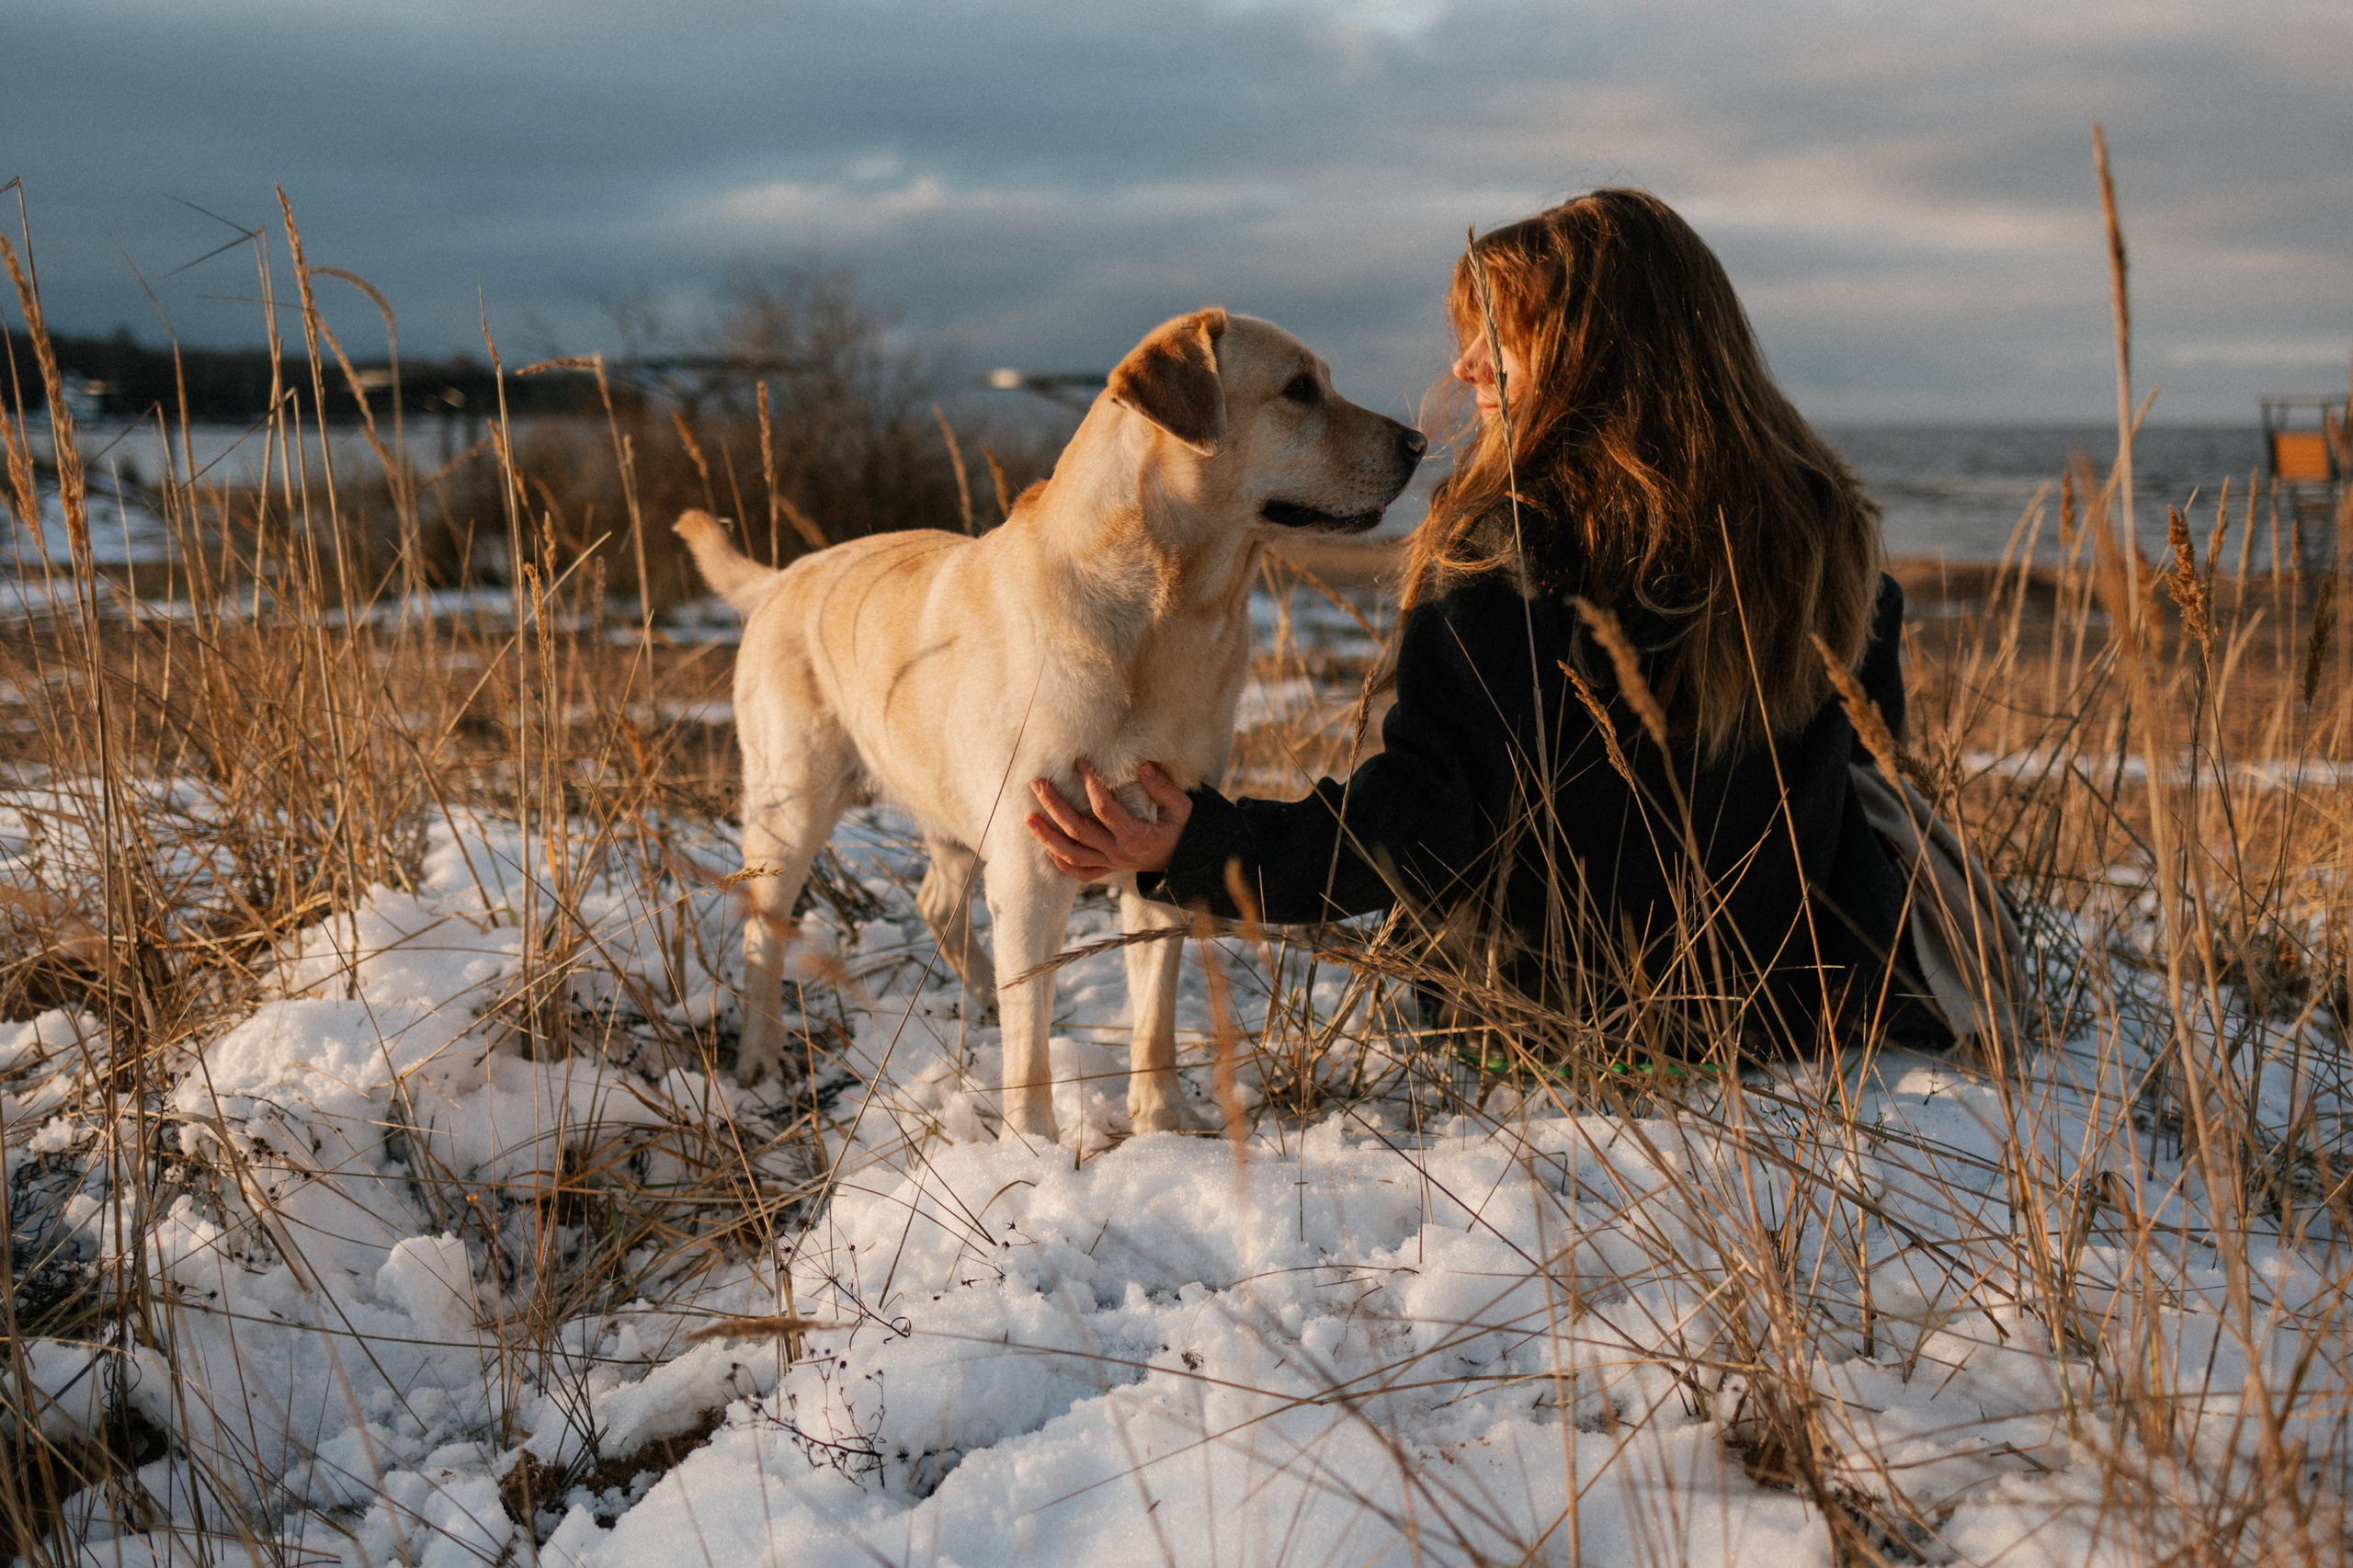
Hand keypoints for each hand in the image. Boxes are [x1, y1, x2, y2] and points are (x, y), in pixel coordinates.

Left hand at [1025, 759, 1191, 879]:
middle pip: (1078, 830)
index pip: (1104, 808)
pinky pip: (1079, 872)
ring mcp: (1111, 863)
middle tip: (1037, 784)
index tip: (1079, 762)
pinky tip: (1045, 846)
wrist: (1188, 862)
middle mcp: (1118, 852)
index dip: (1090, 784)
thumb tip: (1142, 766)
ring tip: (1028, 818)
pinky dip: (1060, 861)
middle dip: (1054, 806)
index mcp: (1136, 835)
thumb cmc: (1184, 830)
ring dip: (1047, 836)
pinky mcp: (1108, 869)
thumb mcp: (1182, 807)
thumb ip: (1162, 787)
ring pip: (1071, 854)